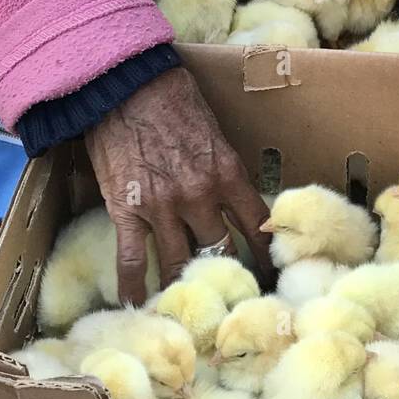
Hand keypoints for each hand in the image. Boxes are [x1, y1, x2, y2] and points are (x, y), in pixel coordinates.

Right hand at [85, 66, 272, 304]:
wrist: (125, 82)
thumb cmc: (172, 97)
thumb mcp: (214, 131)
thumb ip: (224, 168)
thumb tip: (235, 200)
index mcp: (229, 173)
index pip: (258, 225)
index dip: (267, 256)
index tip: (273, 278)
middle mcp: (201, 196)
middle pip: (223, 252)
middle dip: (229, 280)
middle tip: (234, 306)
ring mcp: (162, 206)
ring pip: (180, 262)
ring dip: (185, 289)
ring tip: (190, 316)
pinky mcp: (127, 210)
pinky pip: (132, 260)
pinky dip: (134, 288)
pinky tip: (136, 308)